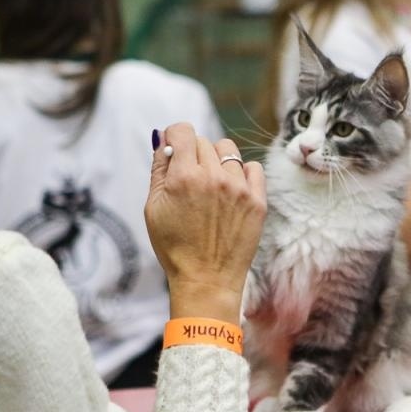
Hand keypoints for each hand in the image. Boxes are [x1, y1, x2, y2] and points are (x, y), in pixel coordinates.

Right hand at [144, 123, 267, 322]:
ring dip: (217, 160)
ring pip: (228, 150)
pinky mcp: (257, 201)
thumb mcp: (153, 208)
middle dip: (193, 154)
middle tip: (190, 180)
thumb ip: (159, 169)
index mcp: (184, 177)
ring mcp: (238, 188)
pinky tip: (231, 190)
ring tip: (212, 184)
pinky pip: (253, 167)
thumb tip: (164, 139)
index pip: (183, 131)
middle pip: (203, 141)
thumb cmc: (174, 247)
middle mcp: (213, 177)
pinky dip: (242, 173)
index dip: (175, 136)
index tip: (175, 147)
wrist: (206, 280)